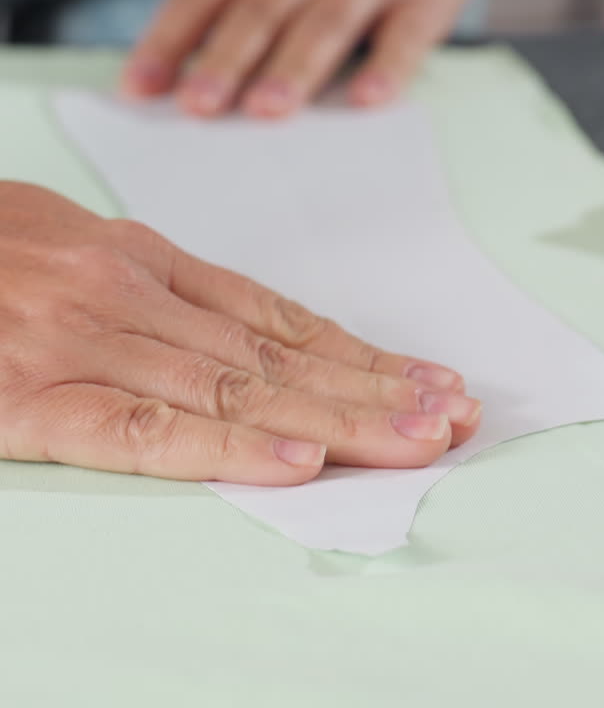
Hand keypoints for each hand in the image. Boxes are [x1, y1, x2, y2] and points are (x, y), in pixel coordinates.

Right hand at [0, 184, 479, 483]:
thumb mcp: (60, 247)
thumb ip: (142, 288)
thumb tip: (234, 339)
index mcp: (134, 260)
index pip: (275, 314)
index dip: (360, 352)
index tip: (432, 380)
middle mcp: (122, 292)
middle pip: (275, 352)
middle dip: (375, 389)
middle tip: (457, 418)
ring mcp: (77, 341)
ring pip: (232, 384)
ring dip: (335, 416)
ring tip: (417, 440)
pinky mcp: (26, 396)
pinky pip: (140, 425)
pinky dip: (224, 443)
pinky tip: (295, 460)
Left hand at [123, 0, 478, 118]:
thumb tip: (173, 80)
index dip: (171, 36)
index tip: (141, 88)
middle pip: (262, 7)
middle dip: (227, 58)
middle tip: (201, 106)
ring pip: (325, 22)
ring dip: (294, 68)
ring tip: (267, 110)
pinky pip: (403, 36)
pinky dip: (386, 68)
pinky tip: (368, 99)